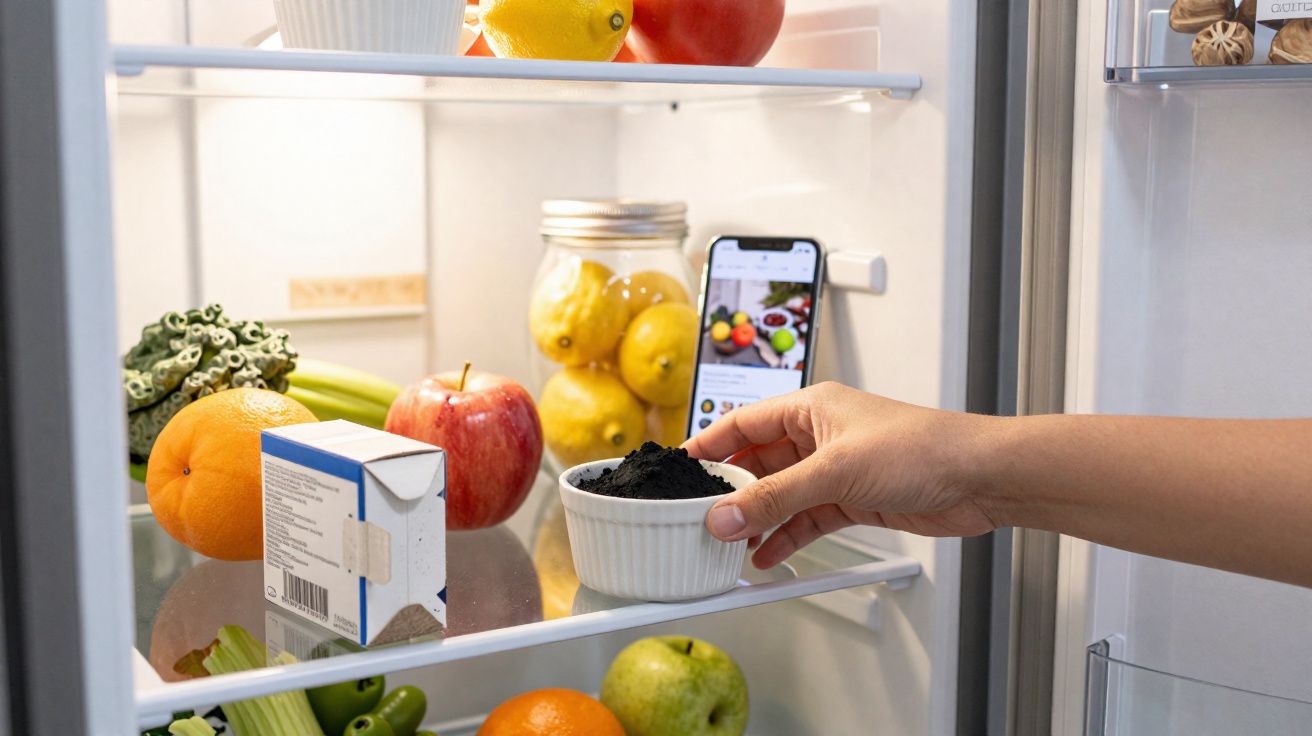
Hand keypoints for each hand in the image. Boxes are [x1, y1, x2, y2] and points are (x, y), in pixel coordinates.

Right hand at [683, 383, 1002, 568]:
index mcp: (809, 407)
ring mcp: (834, 469)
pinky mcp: (852, 500)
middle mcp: (818, 435)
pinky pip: (805, 518)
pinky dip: (786, 536)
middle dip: (730, 493)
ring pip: (780, 495)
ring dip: (757, 520)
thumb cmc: (921, 447)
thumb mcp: (835, 472)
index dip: (708, 445)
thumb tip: (726, 515)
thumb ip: (775, 498)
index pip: (742, 423)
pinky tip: (766, 555)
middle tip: (700, 519)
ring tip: (728, 545)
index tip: (679, 471)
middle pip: (758, 464)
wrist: (978, 477)